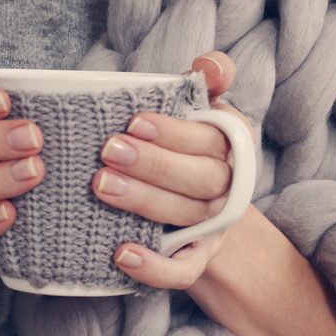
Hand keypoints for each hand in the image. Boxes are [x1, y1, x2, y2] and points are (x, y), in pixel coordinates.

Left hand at [93, 52, 252, 289]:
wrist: (198, 210)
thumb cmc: (187, 147)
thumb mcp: (199, 111)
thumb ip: (206, 83)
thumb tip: (210, 64)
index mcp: (234, 146)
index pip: (212, 140)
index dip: (175, 133)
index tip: (135, 121)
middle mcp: (229, 188)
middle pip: (202, 179)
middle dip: (154, 164)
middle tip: (108, 150)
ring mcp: (214, 228)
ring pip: (187, 216)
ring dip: (144, 201)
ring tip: (101, 185)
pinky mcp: (196, 260)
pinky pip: (183, 271)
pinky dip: (154, 267)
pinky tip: (121, 254)